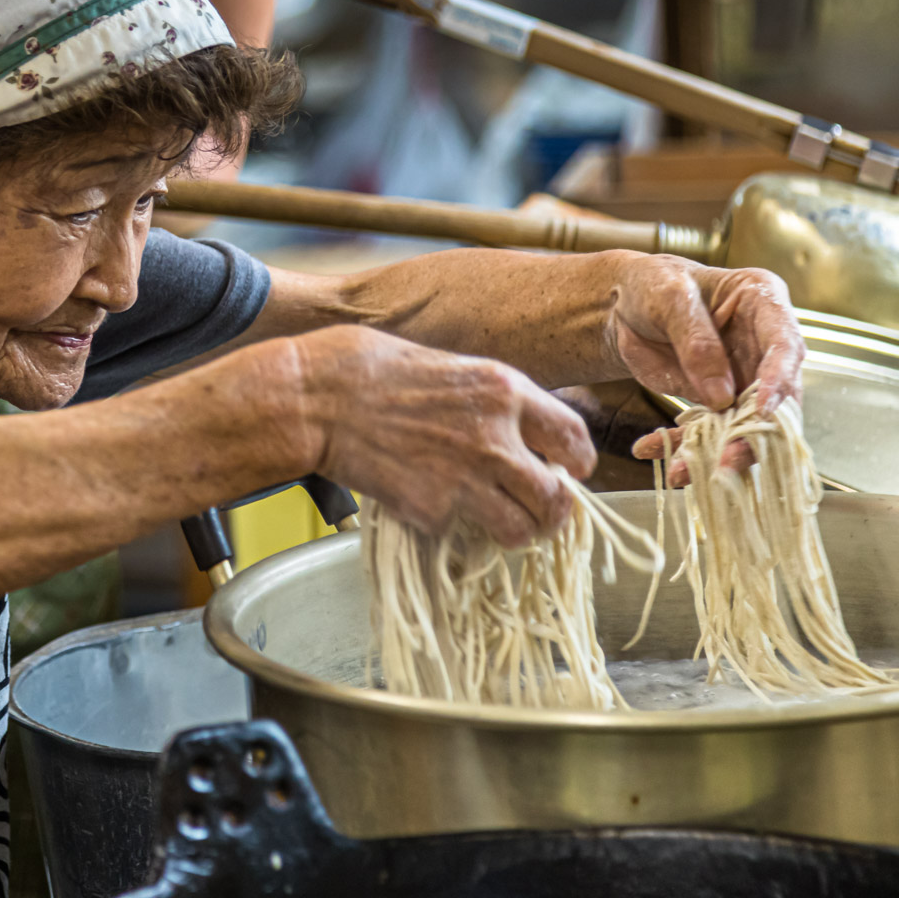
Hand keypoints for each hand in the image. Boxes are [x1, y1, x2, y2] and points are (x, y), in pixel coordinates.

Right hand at [291, 326, 595, 547]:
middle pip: (555, 497)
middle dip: (553, 512)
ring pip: (519, 529)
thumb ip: (489, 399)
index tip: (573, 471)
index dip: (579, 461)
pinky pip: (457, 530)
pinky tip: (430, 504)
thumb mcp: (449, 365)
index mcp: (505, 392)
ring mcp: (464, 479)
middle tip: (540, 515)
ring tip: (498, 526)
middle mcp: (496, 439)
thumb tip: (513, 430)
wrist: (319, 397)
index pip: (573, 437)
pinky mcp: (430, 509)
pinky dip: (449, 526)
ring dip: (514, 532)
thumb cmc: (372, 368)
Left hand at [606, 256, 805, 477]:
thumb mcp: (669, 297)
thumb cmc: (653, 285)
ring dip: (716, 453)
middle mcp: (763, 348)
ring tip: (681, 470)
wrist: (622, 305)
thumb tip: (721, 395)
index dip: (781, 381)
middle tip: (726, 460)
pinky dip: (681, 447)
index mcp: (765, 305)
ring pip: (744, 426)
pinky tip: (651, 450)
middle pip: (776, 399)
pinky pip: (707, 433)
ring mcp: (743, 379)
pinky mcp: (715, 404)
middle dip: (753, 434)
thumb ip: (695, 339)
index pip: (786, 346)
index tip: (765, 411)